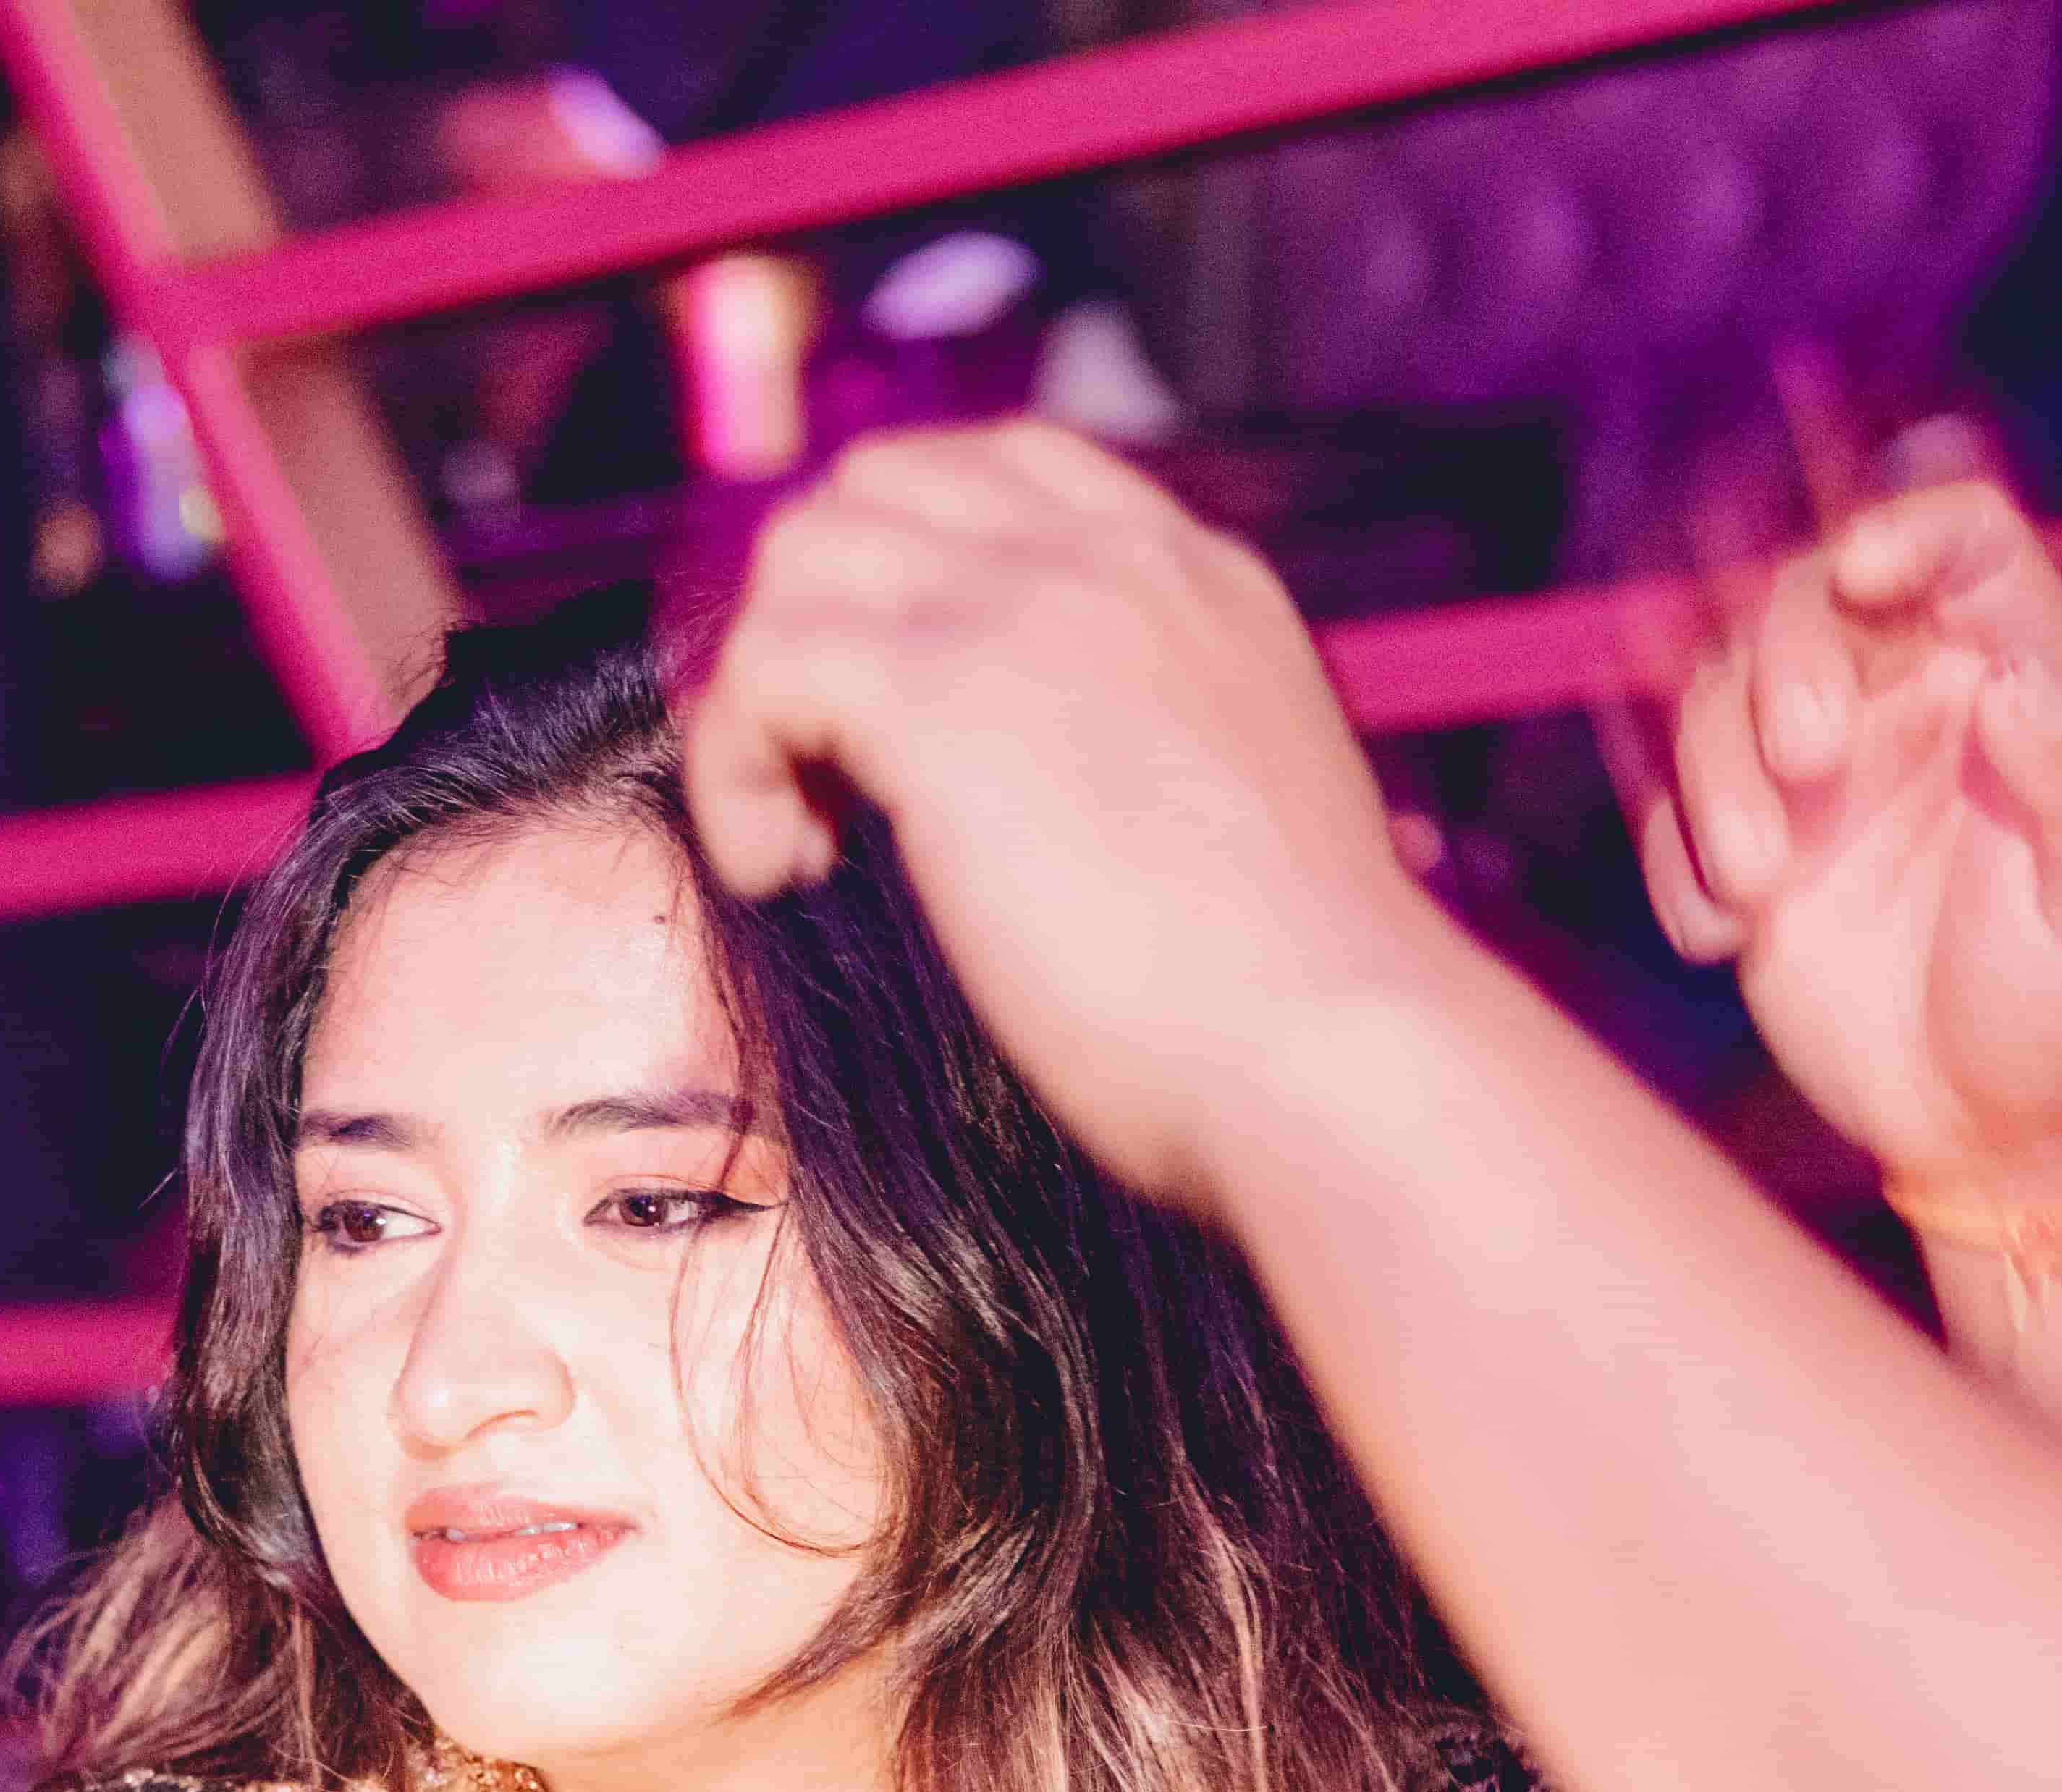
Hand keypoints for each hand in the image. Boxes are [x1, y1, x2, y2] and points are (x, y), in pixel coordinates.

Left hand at [684, 419, 1449, 1210]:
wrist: (1328, 1050)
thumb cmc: (1291, 998)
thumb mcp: (1244, 805)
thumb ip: (1156, 743)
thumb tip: (1057, 792)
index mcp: (1198, 579)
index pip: (1004, 471)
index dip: (903, 568)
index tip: (886, 710)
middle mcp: (1114, 560)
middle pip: (872, 492)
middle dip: (812, 620)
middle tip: (826, 778)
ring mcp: (1027, 608)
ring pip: (799, 562)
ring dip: (763, 696)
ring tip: (805, 839)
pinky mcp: (942, 693)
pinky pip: (760, 668)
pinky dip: (734, 772)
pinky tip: (785, 874)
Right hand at [1639, 479, 2061, 1202]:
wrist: (1999, 1130)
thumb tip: (2014, 682)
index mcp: (2014, 676)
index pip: (1963, 541)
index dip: (1910, 527)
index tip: (1864, 572)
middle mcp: (1904, 704)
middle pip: (1804, 600)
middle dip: (1782, 661)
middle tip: (1808, 763)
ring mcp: (1813, 778)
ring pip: (1713, 696)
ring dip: (1711, 775)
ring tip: (1761, 887)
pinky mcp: (1743, 853)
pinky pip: (1664, 812)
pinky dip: (1670, 862)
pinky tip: (1723, 939)